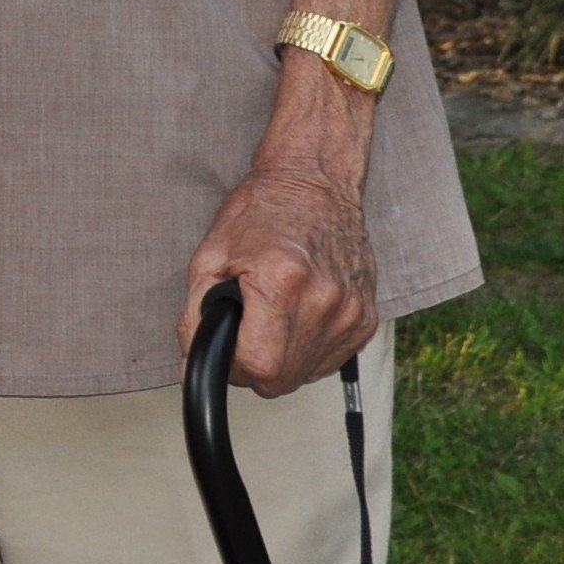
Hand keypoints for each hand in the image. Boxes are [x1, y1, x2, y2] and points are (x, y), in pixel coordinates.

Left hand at [180, 153, 375, 397]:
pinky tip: (295, 318)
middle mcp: (325, 302)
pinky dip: (306, 351)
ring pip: (306, 374)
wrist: (315, 185)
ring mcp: (351, 313)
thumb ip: (195, 312)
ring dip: (282, 360)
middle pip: (282, 378)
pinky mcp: (367, 320)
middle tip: (243, 333)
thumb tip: (195, 357)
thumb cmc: (259, 213)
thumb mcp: (209, 256)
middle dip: (254, 367)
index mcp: (282, 283)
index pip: (258, 365)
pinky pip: (329, 360)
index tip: (225, 348)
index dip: (232, 366)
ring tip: (270, 319)